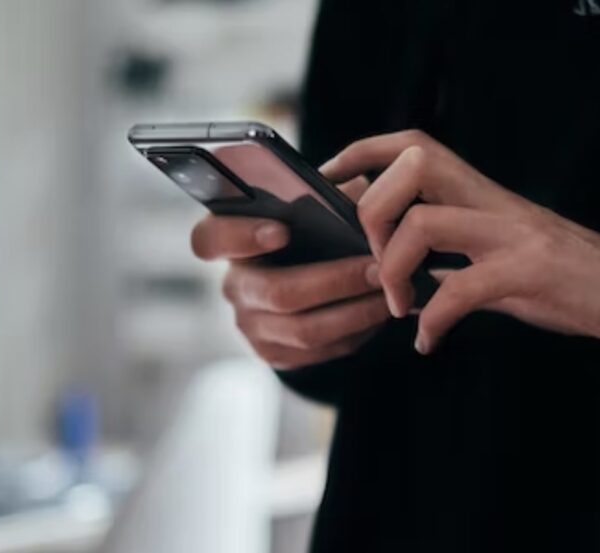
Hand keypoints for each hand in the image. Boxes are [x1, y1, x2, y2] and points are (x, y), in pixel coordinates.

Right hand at [190, 179, 389, 368]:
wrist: (307, 281)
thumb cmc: (310, 231)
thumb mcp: (312, 205)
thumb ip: (324, 196)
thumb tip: (355, 196)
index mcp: (229, 240)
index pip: (210, 238)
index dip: (241, 236)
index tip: (282, 230)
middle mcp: (234, 285)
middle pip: (277, 292)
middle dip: (336, 281)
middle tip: (378, 269)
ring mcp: (250, 324)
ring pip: (303, 330)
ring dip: (354, 312)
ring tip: (389, 293)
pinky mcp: (273, 353)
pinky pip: (318, 351)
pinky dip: (354, 332)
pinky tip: (378, 313)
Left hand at [321, 130, 599, 353]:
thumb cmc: (552, 276)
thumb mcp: (491, 254)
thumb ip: (444, 253)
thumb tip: (386, 266)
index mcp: (478, 192)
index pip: (412, 144)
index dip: (361, 153)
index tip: (328, 182)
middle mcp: (491, 201)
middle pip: (413, 165)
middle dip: (373, 211)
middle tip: (373, 260)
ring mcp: (511, 233)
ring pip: (426, 223)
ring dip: (395, 270)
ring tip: (399, 306)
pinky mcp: (529, 271)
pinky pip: (463, 289)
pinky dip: (434, 319)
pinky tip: (428, 341)